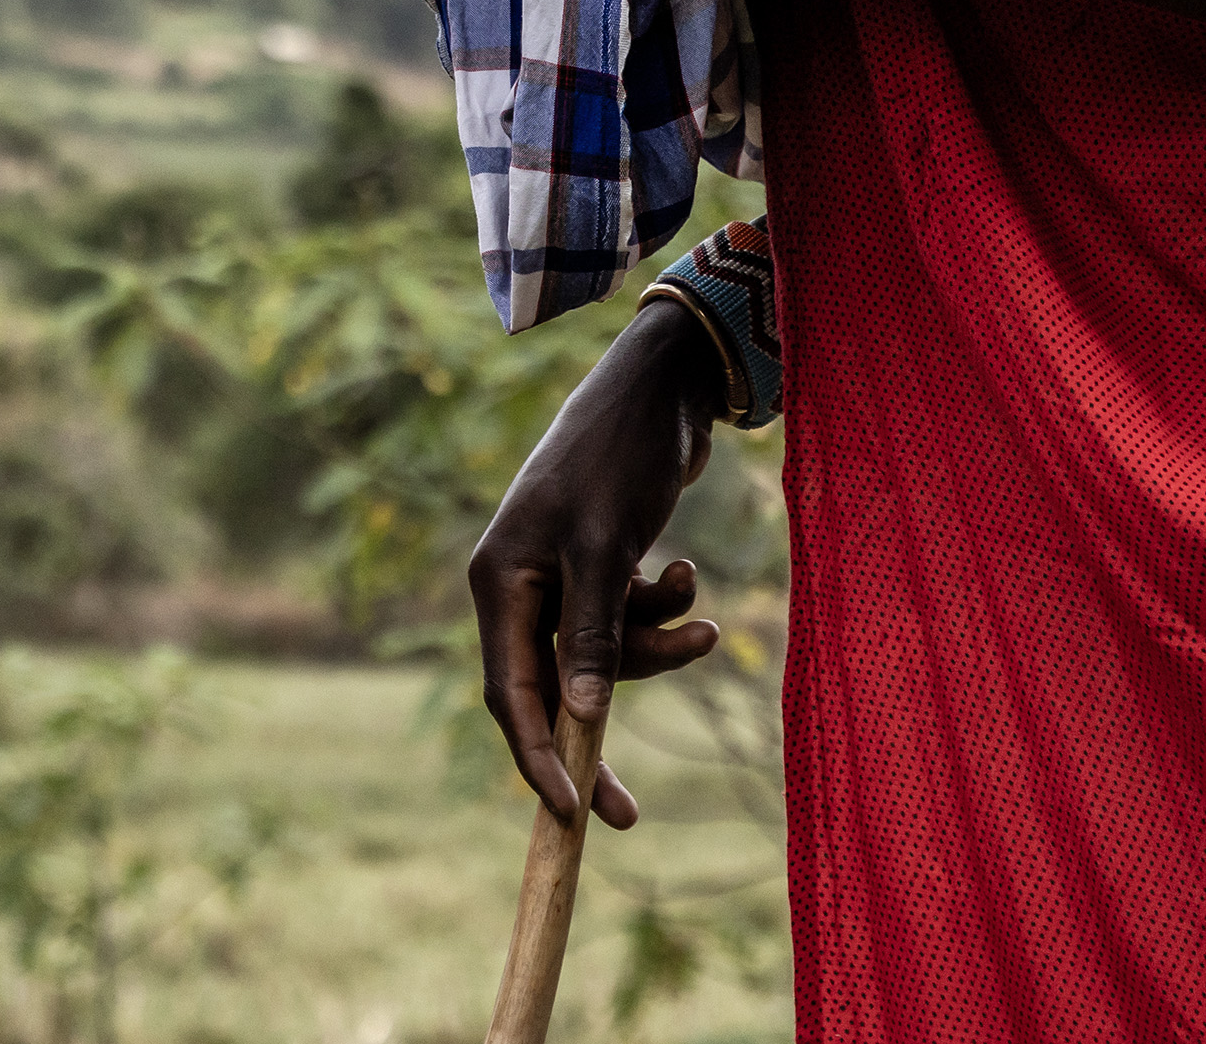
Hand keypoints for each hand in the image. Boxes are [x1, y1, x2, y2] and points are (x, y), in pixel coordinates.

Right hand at [470, 299, 727, 826]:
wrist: (661, 390)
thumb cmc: (618, 458)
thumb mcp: (604, 548)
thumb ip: (590, 633)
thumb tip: (579, 718)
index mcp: (499, 582)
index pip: (511, 693)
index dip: (538, 757)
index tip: (572, 812)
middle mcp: (519, 586)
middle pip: (554, 690)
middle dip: (599, 735)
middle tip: (630, 815)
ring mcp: (559, 577)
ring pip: (604, 657)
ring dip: (657, 648)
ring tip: (705, 623)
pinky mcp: (598, 566)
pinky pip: (627, 620)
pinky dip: (663, 609)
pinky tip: (690, 576)